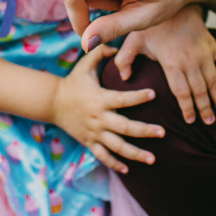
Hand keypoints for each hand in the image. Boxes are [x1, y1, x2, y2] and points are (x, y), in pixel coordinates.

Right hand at [50, 43, 163, 173]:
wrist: (52, 102)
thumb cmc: (73, 82)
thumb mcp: (84, 65)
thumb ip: (101, 53)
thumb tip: (117, 46)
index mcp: (100, 99)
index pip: (123, 99)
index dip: (138, 96)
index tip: (154, 93)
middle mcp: (99, 118)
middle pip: (125, 128)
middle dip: (145, 131)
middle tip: (163, 132)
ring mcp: (94, 133)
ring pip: (117, 147)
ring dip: (135, 154)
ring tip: (153, 159)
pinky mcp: (89, 142)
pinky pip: (103, 156)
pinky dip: (115, 164)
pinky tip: (128, 170)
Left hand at [113, 4, 215, 124]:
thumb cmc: (152, 22)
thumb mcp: (133, 39)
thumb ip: (124, 59)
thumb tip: (122, 78)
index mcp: (172, 63)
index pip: (182, 92)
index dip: (187, 108)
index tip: (190, 121)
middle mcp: (191, 60)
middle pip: (200, 90)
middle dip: (206, 108)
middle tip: (210, 123)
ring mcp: (204, 52)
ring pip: (215, 79)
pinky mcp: (211, 43)